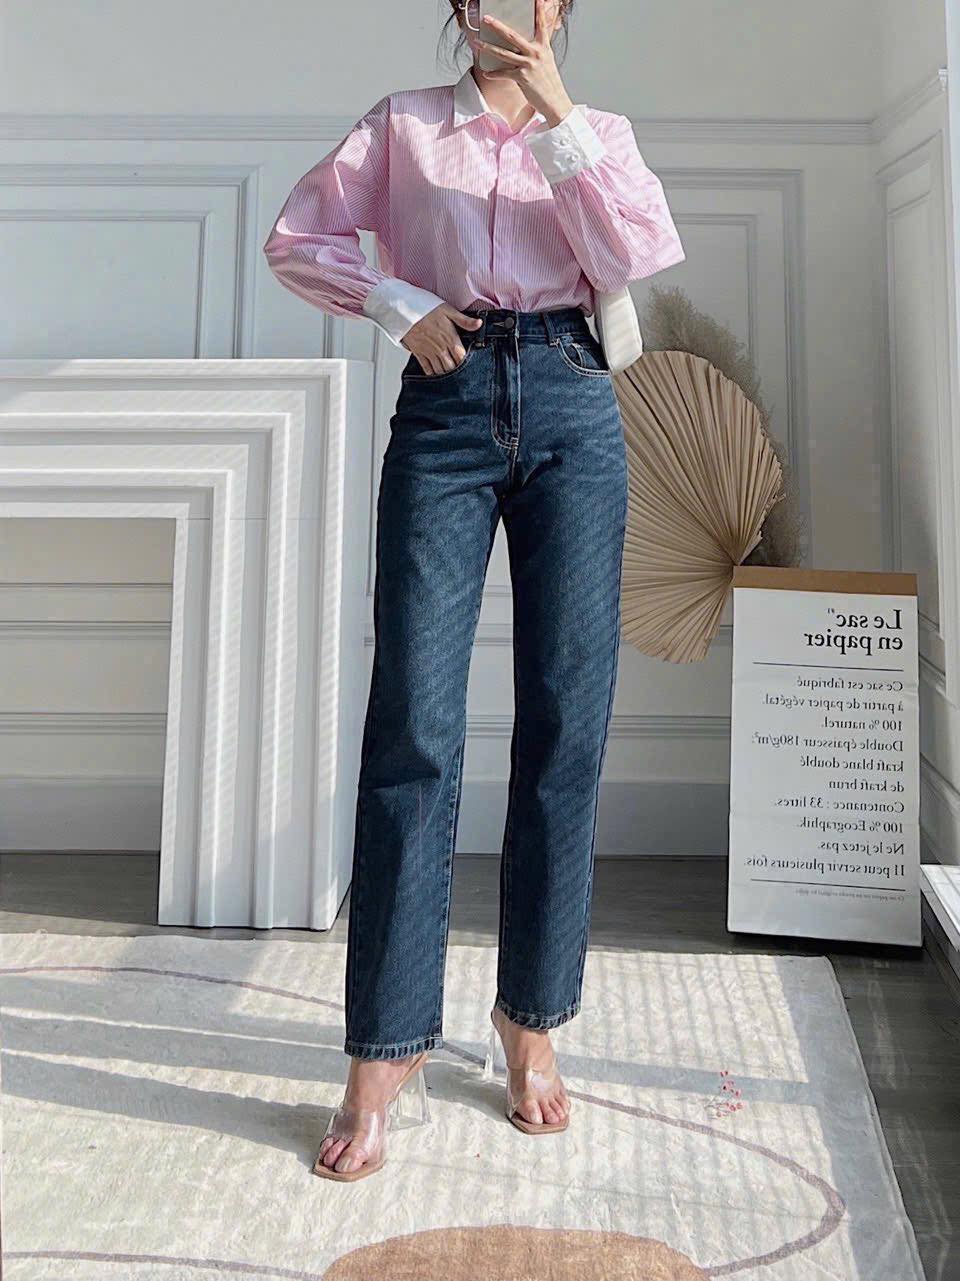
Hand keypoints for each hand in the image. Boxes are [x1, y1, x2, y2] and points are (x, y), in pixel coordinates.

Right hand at [401, 302, 482, 374]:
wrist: (404, 310)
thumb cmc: (425, 308)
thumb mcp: (448, 310)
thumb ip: (465, 320)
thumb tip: (479, 324)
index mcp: (450, 339)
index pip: (462, 358)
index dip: (467, 363)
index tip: (470, 364)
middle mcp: (440, 349)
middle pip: (452, 368)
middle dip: (457, 371)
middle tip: (460, 373)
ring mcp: (429, 353)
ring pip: (440, 370)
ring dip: (446, 374)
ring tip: (450, 376)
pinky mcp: (419, 353)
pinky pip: (427, 369)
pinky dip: (432, 374)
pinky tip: (435, 374)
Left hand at [475, 0, 574, 127]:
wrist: (554, 101)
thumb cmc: (549, 82)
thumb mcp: (547, 62)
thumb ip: (538, 51)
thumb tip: (528, 46)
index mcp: (543, 47)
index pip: (541, 25)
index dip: (539, 11)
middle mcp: (536, 53)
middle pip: (513, 36)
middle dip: (498, 26)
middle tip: (487, 19)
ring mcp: (528, 65)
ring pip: (503, 53)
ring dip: (488, 47)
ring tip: (477, 42)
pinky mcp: (522, 78)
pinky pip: (504, 73)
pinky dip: (494, 74)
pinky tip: (487, 73)